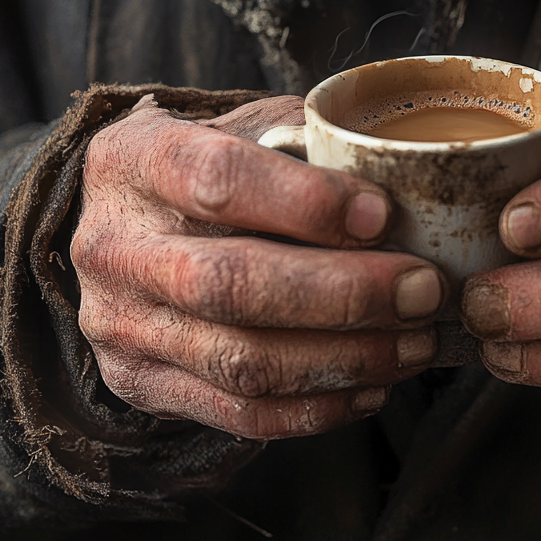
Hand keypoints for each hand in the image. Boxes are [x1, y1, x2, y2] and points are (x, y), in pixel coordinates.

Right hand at [71, 95, 446, 439]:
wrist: (130, 224)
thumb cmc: (213, 163)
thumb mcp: (246, 126)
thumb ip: (306, 144)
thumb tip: (399, 182)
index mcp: (136, 160)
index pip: (216, 179)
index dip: (305, 202)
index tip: (383, 214)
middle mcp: (116, 247)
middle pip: (231, 284)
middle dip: (346, 294)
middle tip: (425, 289)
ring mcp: (122, 326)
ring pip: (243, 361)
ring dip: (348, 357)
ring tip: (416, 340)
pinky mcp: (144, 385)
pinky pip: (240, 414)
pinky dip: (320, 406)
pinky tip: (374, 382)